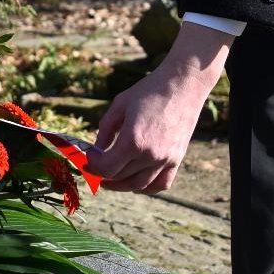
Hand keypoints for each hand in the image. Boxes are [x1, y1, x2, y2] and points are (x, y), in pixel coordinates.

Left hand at [89, 22, 232, 193]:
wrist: (183, 85)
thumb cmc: (149, 91)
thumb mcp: (119, 105)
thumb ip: (105, 129)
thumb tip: (97, 149)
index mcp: (133, 140)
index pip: (107, 168)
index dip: (93, 165)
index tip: (89, 156)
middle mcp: (150, 155)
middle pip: (120, 177)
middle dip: (102, 173)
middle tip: (95, 166)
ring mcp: (166, 159)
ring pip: (138, 185)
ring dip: (121, 185)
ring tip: (110, 179)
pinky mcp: (177, 159)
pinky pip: (160, 184)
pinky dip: (146, 187)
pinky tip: (135, 182)